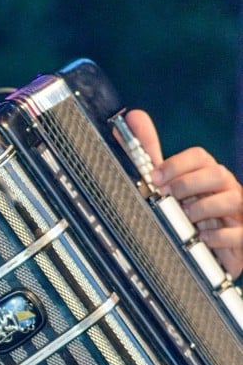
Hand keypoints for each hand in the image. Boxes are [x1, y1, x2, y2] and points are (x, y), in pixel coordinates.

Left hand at [125, 110, 242, 278]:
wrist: (212, 247)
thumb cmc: (192, 211)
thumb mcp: (170, 182)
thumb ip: (151, 154)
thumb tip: (132, 118)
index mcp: (208, 173)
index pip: (199, 156)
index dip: (176, 164)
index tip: (155, 178)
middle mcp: (226, 188)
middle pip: (216, 173)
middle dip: (188, 184)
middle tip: (167, 197)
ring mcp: (237, 211)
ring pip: (232, 199)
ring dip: (203, 208)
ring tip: (184, 218)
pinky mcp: (241, 235)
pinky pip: (237, 233)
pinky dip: (218, 236)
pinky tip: (201, 237)